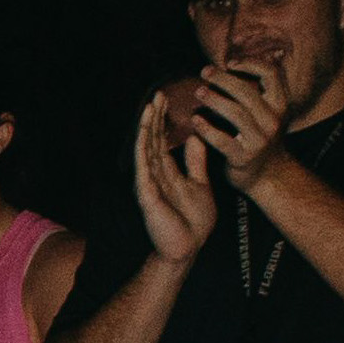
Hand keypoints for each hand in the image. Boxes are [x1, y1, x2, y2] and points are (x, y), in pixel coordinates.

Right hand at [131, 89, 220, 264]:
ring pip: (146, 149)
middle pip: (152, 140)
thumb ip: (196, 163)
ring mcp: (150, 184)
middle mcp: (155, 175)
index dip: (163, 119)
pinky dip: (143, 149)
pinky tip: (143, 132)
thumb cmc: (193, 223)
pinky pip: (143, 168)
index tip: (166, 98)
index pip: (162, 140)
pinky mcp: (147, 195)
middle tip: (158, 93)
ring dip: (147, 128)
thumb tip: (195, 137)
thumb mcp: (200, 185)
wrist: (189, 248)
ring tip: (150, 106)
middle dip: (155, 117)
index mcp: (168, 172)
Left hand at [184, 58, 291, 196]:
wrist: (268, 175)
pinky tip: (195, 120)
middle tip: (204, 72)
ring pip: (236, 113)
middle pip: (247, 92)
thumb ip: (261, 88)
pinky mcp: (244, 158)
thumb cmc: (261, 136)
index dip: (250, 63)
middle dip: (223, 79)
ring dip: (214, 99)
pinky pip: (223, 140)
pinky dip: (206, 128)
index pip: (271, 74)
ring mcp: (260, 140)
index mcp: (280, 104)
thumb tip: (252, 57)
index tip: (229, 63)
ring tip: (199, 92)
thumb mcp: (270, 111)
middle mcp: (273, 120)